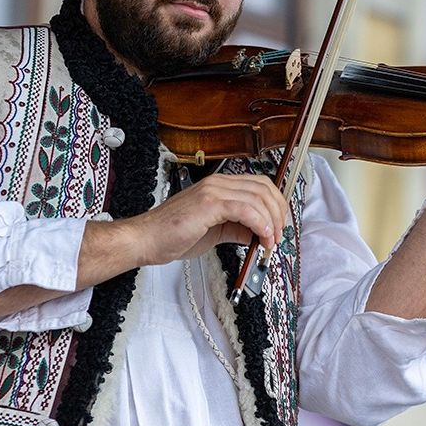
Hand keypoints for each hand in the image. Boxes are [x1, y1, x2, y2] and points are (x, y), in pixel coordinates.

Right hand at [129, 172, 288, 265]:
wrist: (146, 239)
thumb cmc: (172, 235)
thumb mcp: (215, 232)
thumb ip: (238, 229)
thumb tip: (260, 234)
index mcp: (219, 186)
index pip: (260, 185)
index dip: (276, 205)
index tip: (279, 228)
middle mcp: (218, 183)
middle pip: (264, 188)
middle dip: (279, 213)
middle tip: (278, 237)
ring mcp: (213, 190)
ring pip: (259, 197)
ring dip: (272, 222)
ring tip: (270, 242)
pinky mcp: (209, 203)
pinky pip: (246, 209)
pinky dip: (260, 224)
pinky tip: (261, 237)